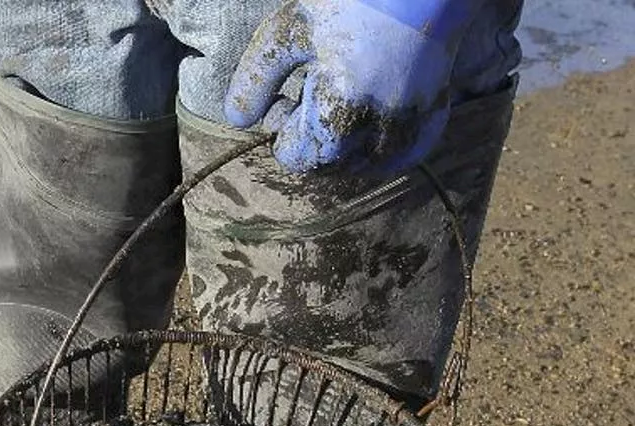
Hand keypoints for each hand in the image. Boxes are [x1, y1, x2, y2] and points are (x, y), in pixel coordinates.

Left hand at [224, 0, 474, 175]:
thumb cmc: (349, 3)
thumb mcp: (287, 34)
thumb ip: (256, 80)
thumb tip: (238, 122)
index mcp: (339, 119)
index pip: (295, 158)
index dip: (283, 126)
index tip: (290, 91)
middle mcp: (378, 136)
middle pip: (326, 166)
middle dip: (312, 136)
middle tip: (316, 87)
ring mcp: (410, 133)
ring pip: (361, 167)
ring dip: (344, 145)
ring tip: (342, 96)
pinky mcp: (431, 123)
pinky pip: (398, 158)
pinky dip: (380, 147)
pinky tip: (370, 115)